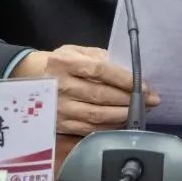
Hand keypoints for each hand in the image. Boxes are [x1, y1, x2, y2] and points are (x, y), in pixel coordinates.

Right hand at [11, 45, 159, 135]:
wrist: (30, 78)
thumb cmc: (61, 63)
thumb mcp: (77, 51)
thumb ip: (100, 58)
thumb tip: (129, 72)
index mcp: (66, 62)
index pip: (101, 71)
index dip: (125, 79)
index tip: (144, 86)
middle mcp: (61, 86)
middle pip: (101, 95)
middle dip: (129, 100)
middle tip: (150, 101)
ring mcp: (60, 108)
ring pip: (97, 115)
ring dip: (123, 115)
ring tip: (140, 112)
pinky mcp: (60, 124)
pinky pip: (89, 129)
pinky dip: (109, 127)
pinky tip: (122, 123)